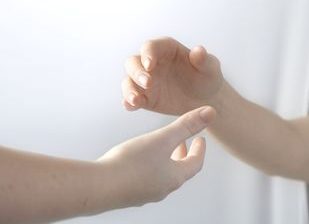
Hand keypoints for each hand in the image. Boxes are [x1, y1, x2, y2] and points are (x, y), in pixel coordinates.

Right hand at [97, 106, 215, 207]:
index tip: (201, 139)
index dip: (200, 150)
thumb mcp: (163, 138)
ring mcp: (144, 194)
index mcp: (174, 177)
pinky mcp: (128, 195)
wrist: (97, 188)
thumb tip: (211, 113)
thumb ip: (186, 125)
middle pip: (180, 171)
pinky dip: (150, 167)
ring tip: (159, 148)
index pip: (195, 164)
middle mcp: (162, 189)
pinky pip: (145, 180)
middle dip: (182, 154)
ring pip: (162, 176)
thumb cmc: (132, 162)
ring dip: (166, 161)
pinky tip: (137, 159)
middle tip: (182, 142)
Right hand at [122, 37, 223, 115]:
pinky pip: (132, 98)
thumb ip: (203, 59)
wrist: (206, 98)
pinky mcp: (145, 97)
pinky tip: (131, 107)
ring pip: (129, 80)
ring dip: (129, 89)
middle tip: (148, 83)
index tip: (150, 64)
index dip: (148, 54)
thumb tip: (199, 50)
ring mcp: (145, 80)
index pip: (150, 47)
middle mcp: (151, 62)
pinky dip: (129, 102)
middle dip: (137, 72)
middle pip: (133, 62)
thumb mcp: (209, 67)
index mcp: (166, 49)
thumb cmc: (207, 77)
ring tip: (135, 100)